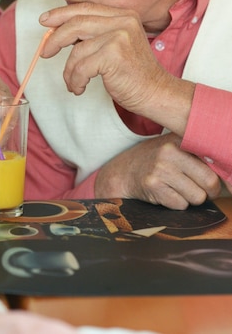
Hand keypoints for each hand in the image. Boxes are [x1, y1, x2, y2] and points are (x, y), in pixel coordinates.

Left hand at [39, 2, 194, 134]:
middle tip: (45, 52)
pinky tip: (80, 88)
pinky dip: (75, 80)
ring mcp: (119, 36)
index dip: (61, 14)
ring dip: (69, 71)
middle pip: (76, 23)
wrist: (157, 92)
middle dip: (55, 38)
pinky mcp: (114, 55)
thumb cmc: (133, 72)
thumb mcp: (115, 44)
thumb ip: (94, 34)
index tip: (44, 21)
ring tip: (73, 82)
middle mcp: (122, 21)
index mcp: (123, 15)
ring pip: (77, 50)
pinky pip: (80, 67)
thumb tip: (59, 31)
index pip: (85, 8)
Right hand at [94, 133, 221, 209]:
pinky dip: (177, 204)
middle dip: (209, 192)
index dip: (220, 175)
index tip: (216, 181)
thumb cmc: (155, 161)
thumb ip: (197, 154)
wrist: (123, 171)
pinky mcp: (153, 185)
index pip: (214, 159)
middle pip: (210, 181)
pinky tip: (167, 194)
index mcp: (179, 139)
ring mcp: (160, 168)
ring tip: (179, 189)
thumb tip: (228, 175)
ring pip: (197, 197)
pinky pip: (180, 205)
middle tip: (202, 191)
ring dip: (191, 199)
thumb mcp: (174, 148)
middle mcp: (170, 151)